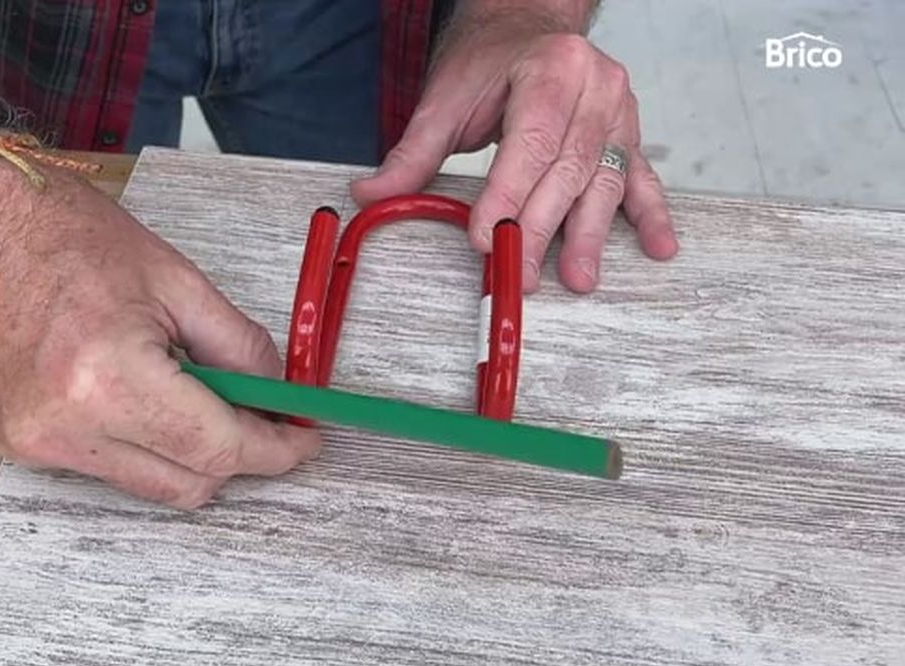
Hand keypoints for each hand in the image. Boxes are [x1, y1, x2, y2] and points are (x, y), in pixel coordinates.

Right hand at [0, 158, 320, 507]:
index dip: (273, 450)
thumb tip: (279, 393)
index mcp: (108, 377)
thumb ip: (238, 345)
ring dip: (188, 449)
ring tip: (189, 383)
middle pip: (188, 484)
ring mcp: (36, 442)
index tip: (301, 442)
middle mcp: (66, 426)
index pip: (217, 448)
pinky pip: (108, 466)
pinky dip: (143, 442)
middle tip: (262, 412)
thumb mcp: (174, 277)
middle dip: (237, 454)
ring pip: (149, 484)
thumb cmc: (58, 229)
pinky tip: (145, 390)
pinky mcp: (18, 444)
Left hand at [352, 5, 676, 292]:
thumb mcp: (444, 98)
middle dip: (541, 228)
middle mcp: (596, 86)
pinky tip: (659, 247)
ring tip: (579, 277)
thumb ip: (412, 151)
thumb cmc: (490, 62)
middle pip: (569, 168)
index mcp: (551, 67)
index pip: (530, 142)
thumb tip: (369, 195)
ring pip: (605, 179)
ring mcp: (619, 111)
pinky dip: (650, 215)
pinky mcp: (629, 134)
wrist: (527, 24)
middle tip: (520, 273)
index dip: (508, 194)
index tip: (485, 238)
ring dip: (591, 233)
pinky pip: (641, 178)